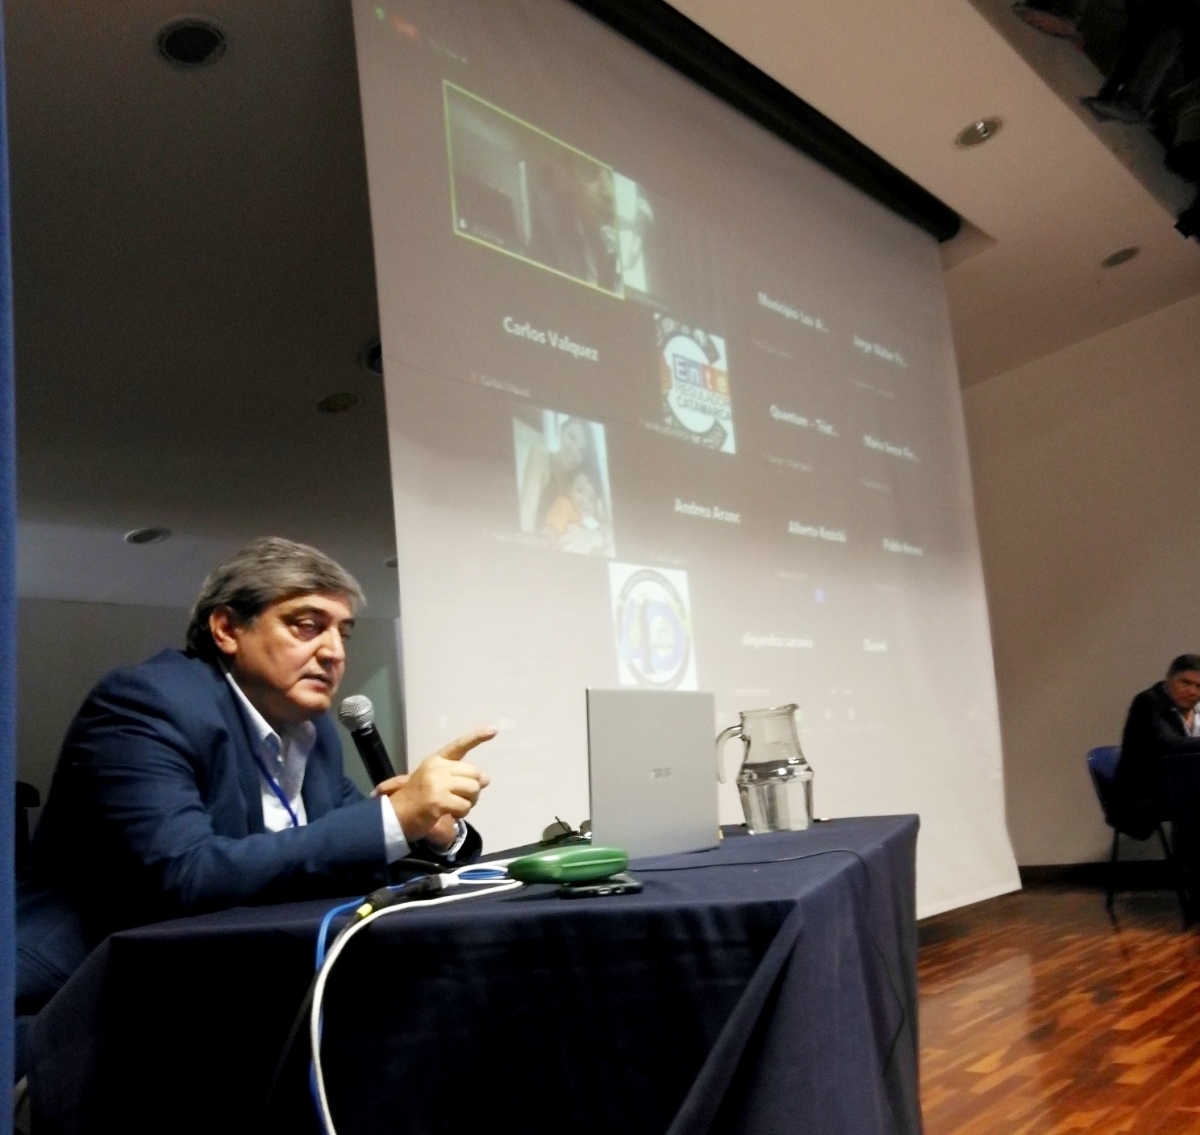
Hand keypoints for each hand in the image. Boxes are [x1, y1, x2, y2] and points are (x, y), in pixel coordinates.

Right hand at [373, 727, 493, 843]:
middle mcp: (437, 768)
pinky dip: (461, 814)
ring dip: (468, 803)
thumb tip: (486, 779)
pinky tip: (449, 814)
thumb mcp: (436, 782)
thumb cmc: (415, 799)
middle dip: (473, 790)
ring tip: (453, 807)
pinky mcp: (438, 801)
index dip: (477, 737)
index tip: (494, 729)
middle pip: (474, 774)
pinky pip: (465, 806)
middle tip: (459, 799)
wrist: (394, 816)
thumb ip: (460, 777)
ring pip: (473, 790)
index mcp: (436, 760)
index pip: (459, 746)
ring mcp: (437, 784)